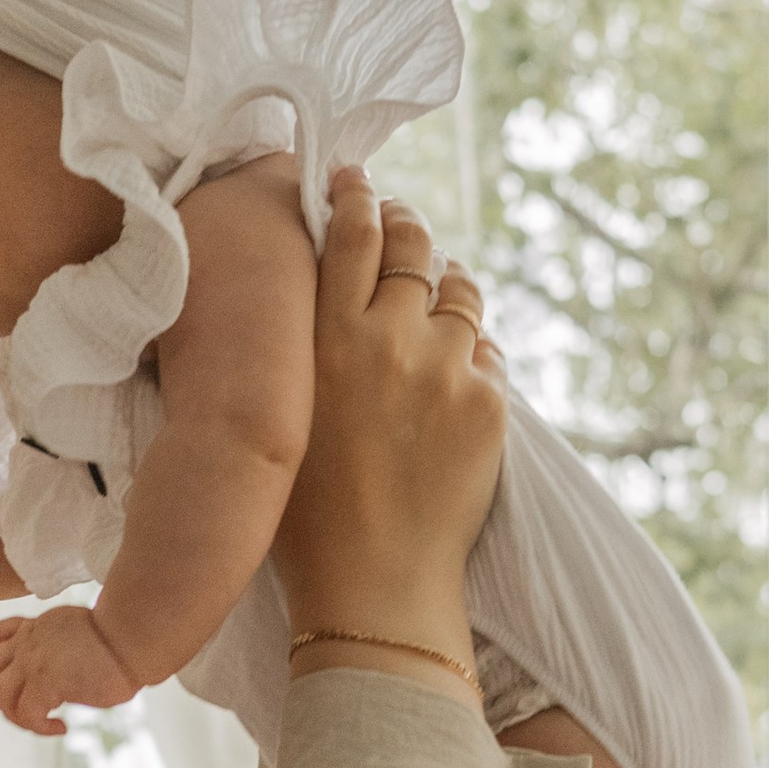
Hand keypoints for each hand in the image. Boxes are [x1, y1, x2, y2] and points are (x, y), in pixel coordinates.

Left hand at [0, 602, 136, 738]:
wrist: (135, 636)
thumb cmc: (126, 641)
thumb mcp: (85, 637)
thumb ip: (66, 651)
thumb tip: (69, 675)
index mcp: (39, 627)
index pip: (0, 636)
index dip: (0, 661)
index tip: (19, 678)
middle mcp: (30, 640)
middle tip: (23, 710)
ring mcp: (33, 659)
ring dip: (16, 715)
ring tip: (41, 723)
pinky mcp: (44, 680)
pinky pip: (25, 714)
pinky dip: (39, 728)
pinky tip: (61, 728)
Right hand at [271, 176, 505, 688]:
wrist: (373, 584)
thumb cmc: (304, 517)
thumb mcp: (279, 416)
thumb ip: (298, 353)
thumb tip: (316, 305)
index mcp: (325, 339)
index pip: (351, 234)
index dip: (356, 197)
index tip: (354, 183)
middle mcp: (389, 339)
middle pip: (412, 246)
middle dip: (405, 226)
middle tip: (399, 224)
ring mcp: (447, 368)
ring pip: (459, 292)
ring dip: (445, 286)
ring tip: (435, 295)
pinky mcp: (489, 403)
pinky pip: (485, 351)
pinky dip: (469, 351)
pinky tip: (451, 370)